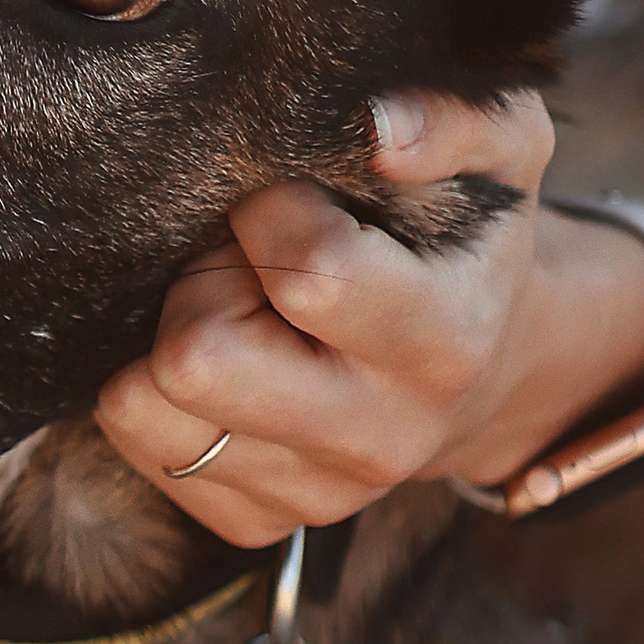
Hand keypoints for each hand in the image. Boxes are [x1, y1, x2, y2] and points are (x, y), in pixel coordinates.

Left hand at [95, 90, 643, 547]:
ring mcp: (316, 495)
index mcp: (442, 342)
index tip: (286, 199)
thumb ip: (457, 120)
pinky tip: (224, 361)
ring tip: (235, 311)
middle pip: (197, 358)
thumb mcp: (503, 151)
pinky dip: (157, 394)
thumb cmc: (470, 238)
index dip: (270, 210)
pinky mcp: (257, 523)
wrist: (491, 366)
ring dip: (168, 339)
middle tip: (243, 263)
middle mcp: (380, 436)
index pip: (304, 270)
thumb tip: (382, 128)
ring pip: (143, 408)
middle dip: (202, 286)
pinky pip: (140, 448)